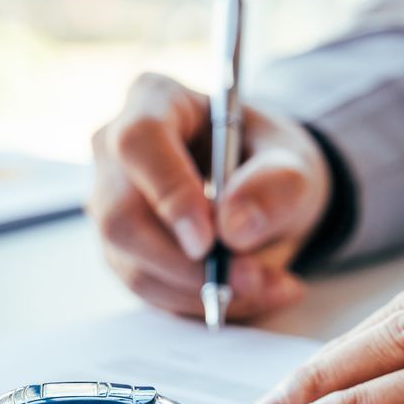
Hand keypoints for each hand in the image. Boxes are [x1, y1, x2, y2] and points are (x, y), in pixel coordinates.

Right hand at [88, 73, 331, 320]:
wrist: (263, 194)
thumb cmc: (270, 163)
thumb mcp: (293, 164)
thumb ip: (275, 185)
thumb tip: (233, 228)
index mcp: (154, 101)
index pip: (139, 142)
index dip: (168, 192)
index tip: (208, 239)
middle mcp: (115, 150)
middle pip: (121, 216)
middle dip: (186, 262)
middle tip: (249, 277)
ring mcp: (110, 203)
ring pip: (133, 263)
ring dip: (202, 290)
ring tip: (268, 286)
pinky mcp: (120, 250)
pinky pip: (148, 290)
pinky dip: (200, 303)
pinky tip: (247, 294)